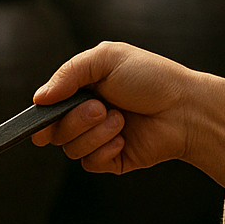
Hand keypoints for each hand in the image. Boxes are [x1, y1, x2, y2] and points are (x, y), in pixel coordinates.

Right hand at [32, 41, 224, 204]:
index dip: (40, 118)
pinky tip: (124, 139)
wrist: (186, 107)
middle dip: (75, 121)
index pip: (47, 110)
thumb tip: (39, 99)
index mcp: (81, 91)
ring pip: (71, 149)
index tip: (42, 120)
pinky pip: (91, 164)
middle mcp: (86, 116)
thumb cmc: (151, 77)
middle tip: (101, 108)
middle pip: (55, 132)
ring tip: (121, 120)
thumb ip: (69, 74)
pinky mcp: (113, 160)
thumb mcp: (107, 59)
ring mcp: (99, 139)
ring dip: (94, 134)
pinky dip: (105, 151)